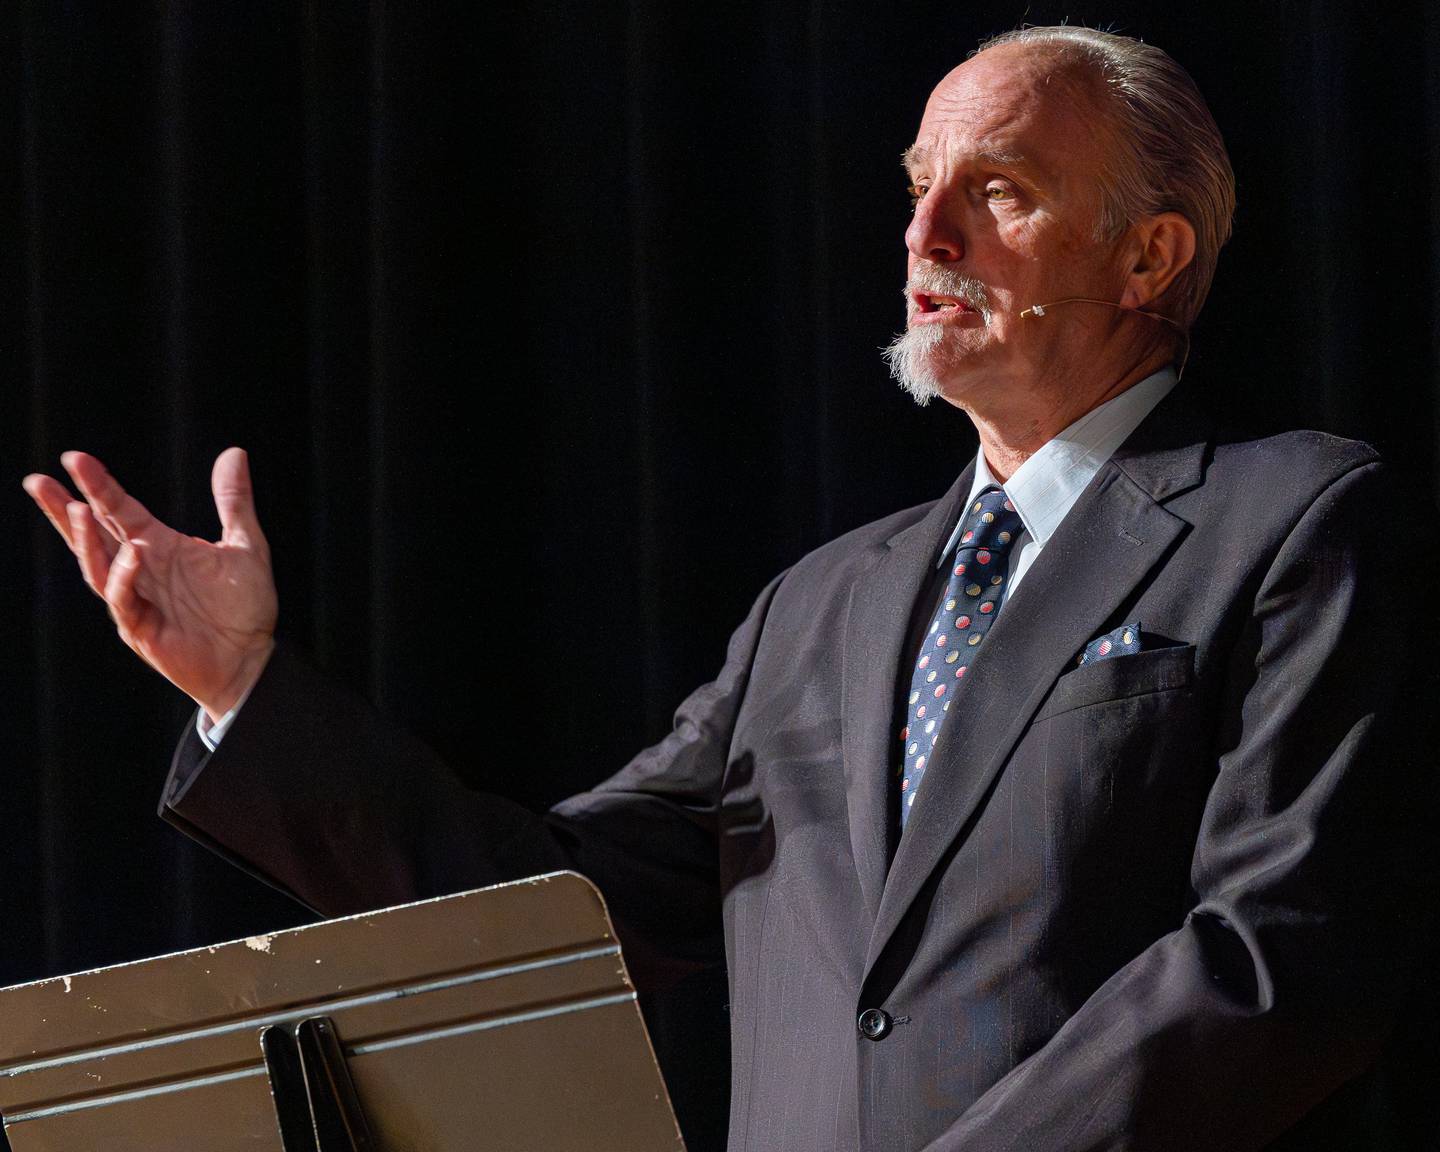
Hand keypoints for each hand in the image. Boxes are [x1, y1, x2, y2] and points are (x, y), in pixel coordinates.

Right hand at [23, 448, 278, 721]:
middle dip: (63, 510)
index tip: (74, 458)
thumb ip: (234, 501)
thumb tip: (234, 452)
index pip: (120, 510)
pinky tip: (132, 553)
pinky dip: (124, 577)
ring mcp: (135, 599)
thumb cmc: (245, 606)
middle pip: (92, 535)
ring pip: (97, 567)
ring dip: (86, 539)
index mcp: (159, 546)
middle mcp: (140, 569)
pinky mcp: (140, 628)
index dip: (98, 485)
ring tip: (77, 509)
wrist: (251, 658)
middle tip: (37, 481)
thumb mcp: (246, 545)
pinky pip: (123, 600)